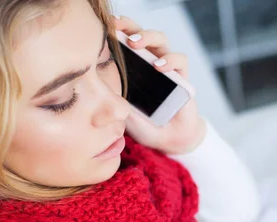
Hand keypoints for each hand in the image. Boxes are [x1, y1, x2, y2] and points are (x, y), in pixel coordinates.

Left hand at [114, 16, 205, 154]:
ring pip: (160, 39)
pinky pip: (180, 60)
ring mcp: (167, 68)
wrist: (168, 140)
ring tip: (135, 44)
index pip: (123, 40)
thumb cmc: (144, 125)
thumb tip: (93, 87)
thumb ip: (113, 99)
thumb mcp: (122, 112)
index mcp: (132, 67)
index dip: (114, 30)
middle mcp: (149, 62)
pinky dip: (170, 60)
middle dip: (128, 25)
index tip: (102, 27)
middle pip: (140, 32)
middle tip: (116, 28)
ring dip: (147, 37)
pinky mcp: (183, 77)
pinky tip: (159, 67)